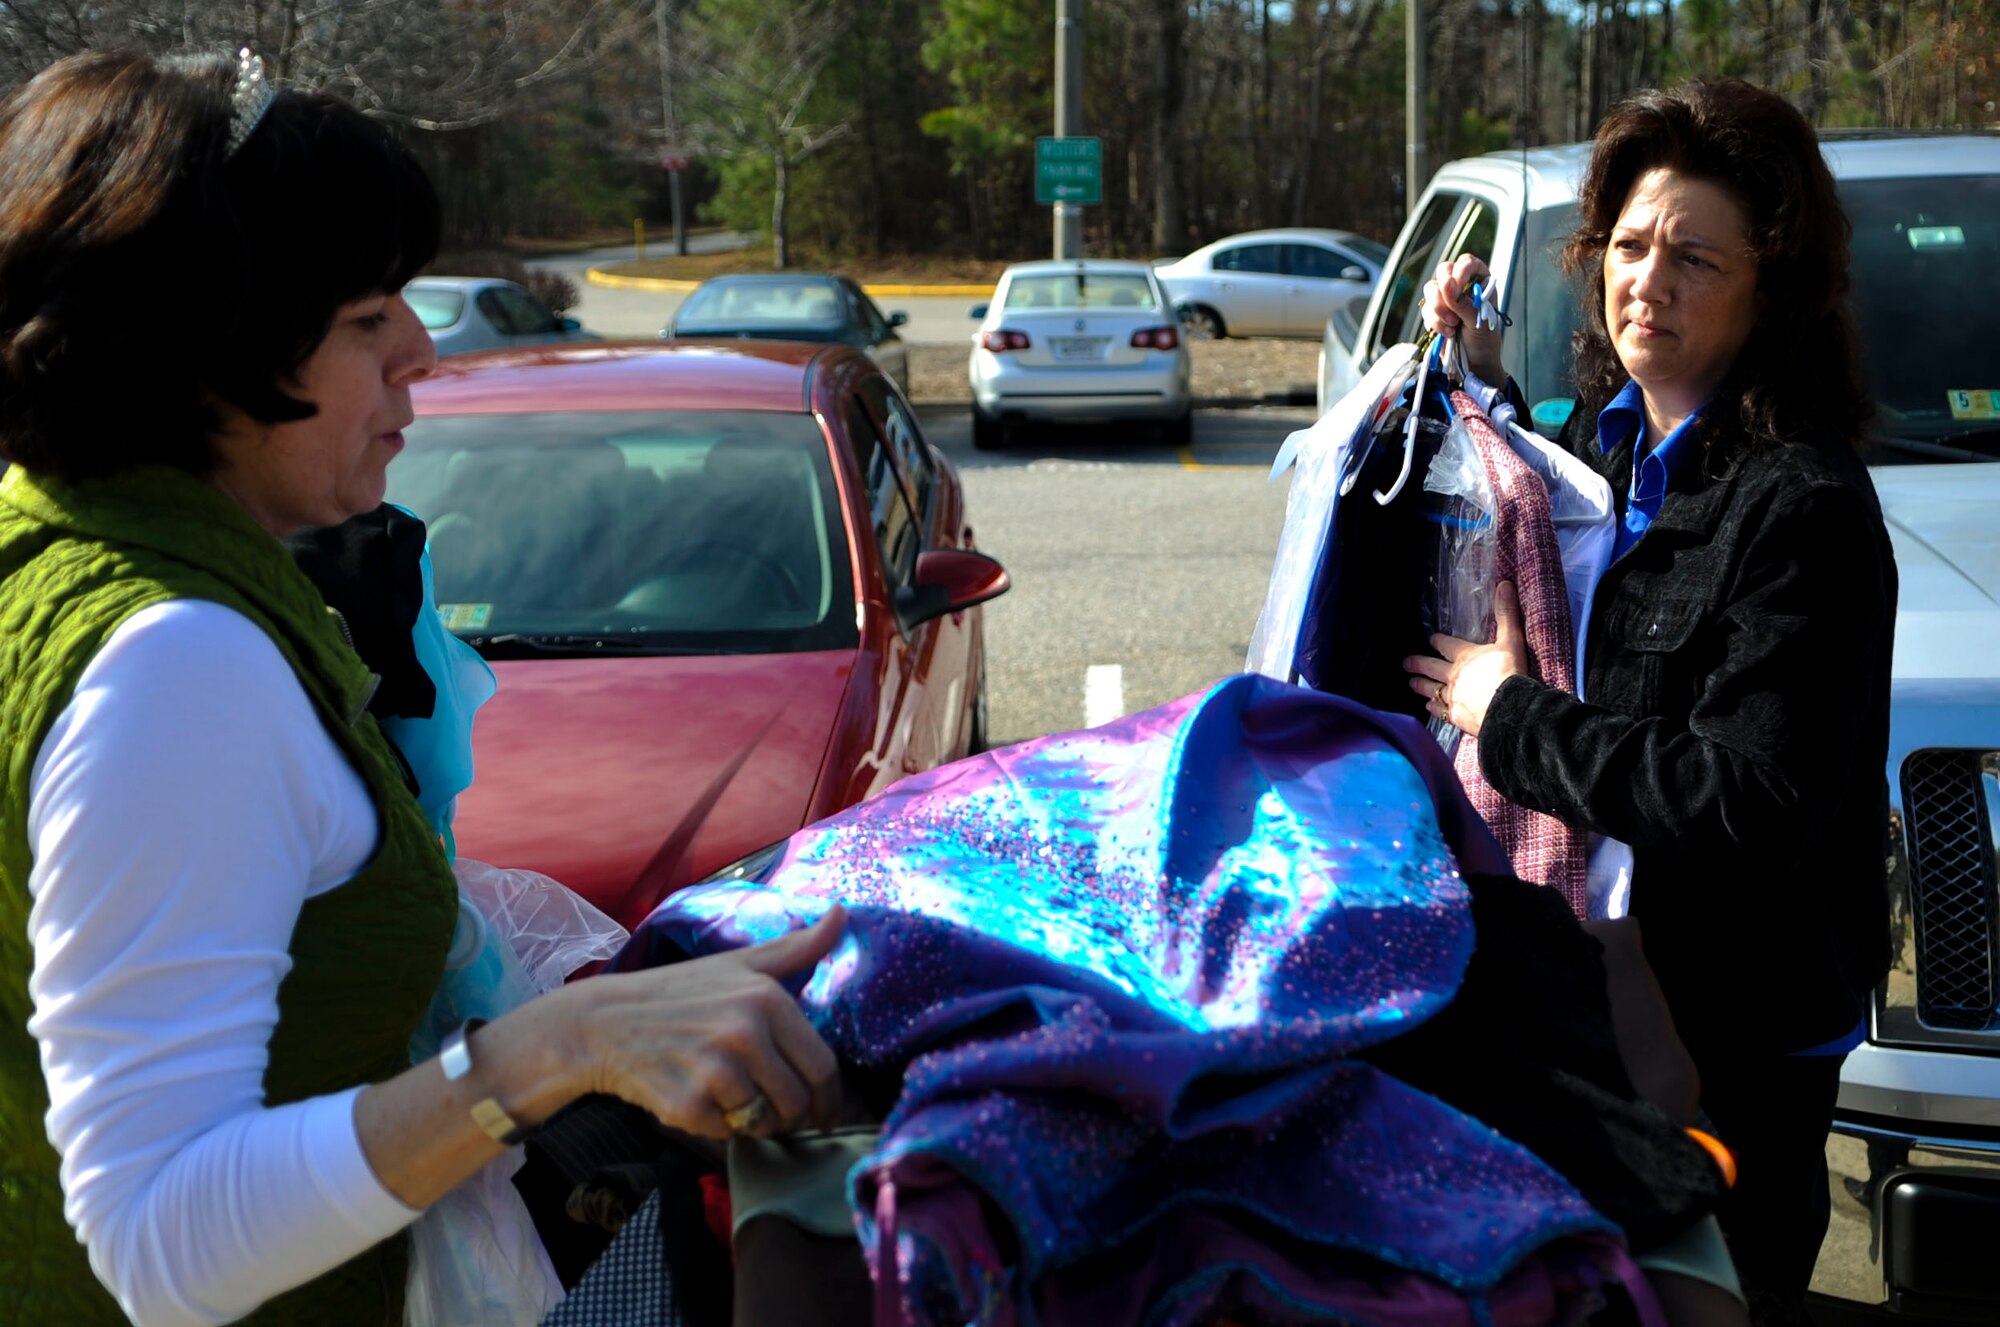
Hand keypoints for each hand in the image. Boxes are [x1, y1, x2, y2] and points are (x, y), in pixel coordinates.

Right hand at [576, 906, 846, 1138]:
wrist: (602, 1023)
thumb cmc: (678, 993)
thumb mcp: (739, 964)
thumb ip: (796, 947)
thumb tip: (843, 913)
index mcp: (766, 998)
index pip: (821, 1067)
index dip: (827, 1098)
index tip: (822, 1112)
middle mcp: (745, 1032)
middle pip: (796, 1101)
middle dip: (791, 1116)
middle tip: (774, 1112)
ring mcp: (715, 1069)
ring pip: (763, 1121)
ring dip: (754, 1122)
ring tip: (731, 1099)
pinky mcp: (686, 1103)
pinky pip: (724, 1132)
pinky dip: (716, 1126)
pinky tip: (697, 1100)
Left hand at [1403, 581, 1527, 736]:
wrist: (1508, 708)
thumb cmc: (1510, 672)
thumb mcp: (1511, 640)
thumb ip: (1506, 614)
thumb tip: (1505, 585)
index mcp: (1465, 656)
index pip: (1447, 645)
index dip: (1438, 641)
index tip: (1431, 639)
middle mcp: (1453, 675)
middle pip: (1431, 667)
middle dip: (1418, 663)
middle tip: (1406, 663)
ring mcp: (1452, 697)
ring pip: (1431, 689)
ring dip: (1421, 685)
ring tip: (1412, 683)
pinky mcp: (1455, 716)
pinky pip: (1439, 711)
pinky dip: (1433, 708)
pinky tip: (1429, 707)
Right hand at [1420, 252, 1503, 384]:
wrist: (1474, 365)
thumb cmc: (1484, 341)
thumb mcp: (1478, 320)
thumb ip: (1462, 302)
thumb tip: (1446, 284)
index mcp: (1480, 282)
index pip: (1467, 262)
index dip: (1460, 271)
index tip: (1458, 285)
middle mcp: (1462, 287)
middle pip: (1443, 272)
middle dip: (1443, 292)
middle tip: (1451, 310)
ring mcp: (1446, 300)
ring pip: (1430, 290)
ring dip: (1439, 310)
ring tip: (1453, 326)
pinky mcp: (1434, 314)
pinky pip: (1425, 310)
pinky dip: (1435, 323)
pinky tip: (1448, 333)